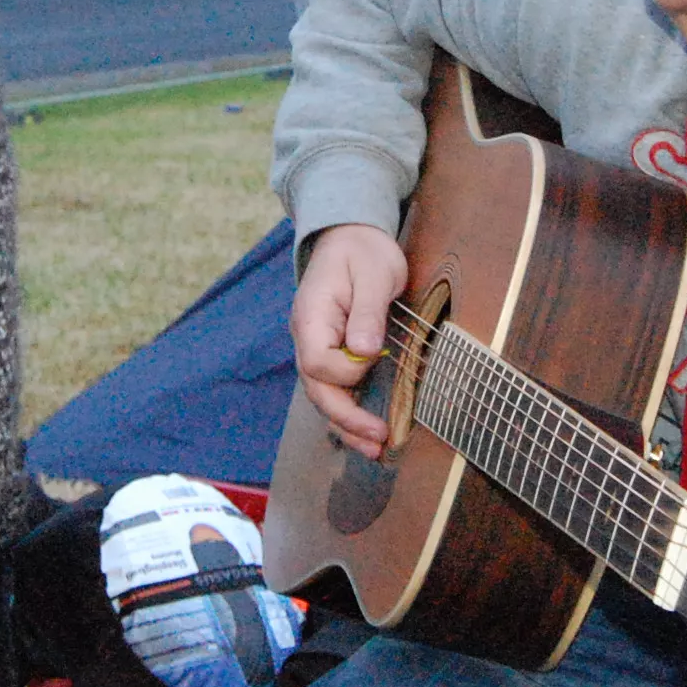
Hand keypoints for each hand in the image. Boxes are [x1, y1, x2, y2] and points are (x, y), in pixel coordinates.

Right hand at [292, 222, 410, 455]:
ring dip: (348, 425)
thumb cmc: (363, 251)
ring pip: (323, 396)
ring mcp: (316, 348)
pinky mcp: (331, 355)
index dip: (347, 371)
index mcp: (311, 317)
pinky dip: (350, 413)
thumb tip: (365, 349)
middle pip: (316, 389)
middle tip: (379, 439)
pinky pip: (334, 390)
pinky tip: (368, 432)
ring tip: (376, 448)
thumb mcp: (374, 272)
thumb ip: (368, 310)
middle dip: (347, 418)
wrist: (351, 238)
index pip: (318, 362)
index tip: (375, 357)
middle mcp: (307, 338)